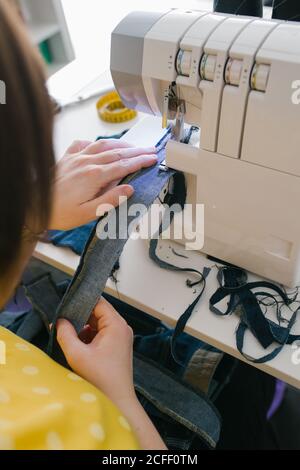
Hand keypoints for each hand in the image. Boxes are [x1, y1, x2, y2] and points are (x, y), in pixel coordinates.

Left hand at [50, 139, 156, 229]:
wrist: (35, 206)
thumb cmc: (60, 213)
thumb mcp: (88, 213)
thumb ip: (110, 199)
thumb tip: (129, 189)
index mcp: (94, 176)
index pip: (123, 165)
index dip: (140, 161)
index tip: (152, 159)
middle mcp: (86, 163)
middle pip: (117, 152)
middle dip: (136, 150)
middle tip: (151, 150)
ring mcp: (76, 158)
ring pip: (103, 145)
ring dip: (121, 144)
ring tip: (134, 145)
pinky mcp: (67, 158)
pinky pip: (85, 144)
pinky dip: (97, 143)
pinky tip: (102, 145)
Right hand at [57, 298, 166, 449]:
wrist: (118, 402)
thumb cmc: (100, 379)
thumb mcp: (77, 354)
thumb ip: (65, 333)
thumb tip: (59, 320)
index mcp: (116, 324)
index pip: (98, 302)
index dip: (81, 301)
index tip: (64, 303)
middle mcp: (121, 327)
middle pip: (97, 312)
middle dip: (79, 315)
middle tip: (61, 320)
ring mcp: (120, 337)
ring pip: (97, 323)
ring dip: (82, 327)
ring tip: (66, 333)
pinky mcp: (116, 347)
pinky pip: (100, 334)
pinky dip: (87, 336)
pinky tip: (75, 343)